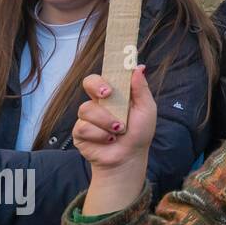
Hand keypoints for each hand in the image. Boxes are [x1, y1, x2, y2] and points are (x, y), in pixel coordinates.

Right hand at [74, 68, 157, 215]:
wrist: (129, 158)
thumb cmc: (139, 133)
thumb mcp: (146, 109)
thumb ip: (140, 88)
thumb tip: (138, 67)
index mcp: (114, 95)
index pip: (104, 76)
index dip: (104, 75)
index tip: (111, 83)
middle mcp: (99, 103)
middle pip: (88, 82)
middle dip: (96, 87)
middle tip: (106, 96)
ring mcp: (88, 117)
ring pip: (87, 108)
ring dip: (106, 121)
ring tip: (118, 131)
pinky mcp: (79, 133)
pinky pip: (83, 127)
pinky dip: (100, 134)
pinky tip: (108, 140)